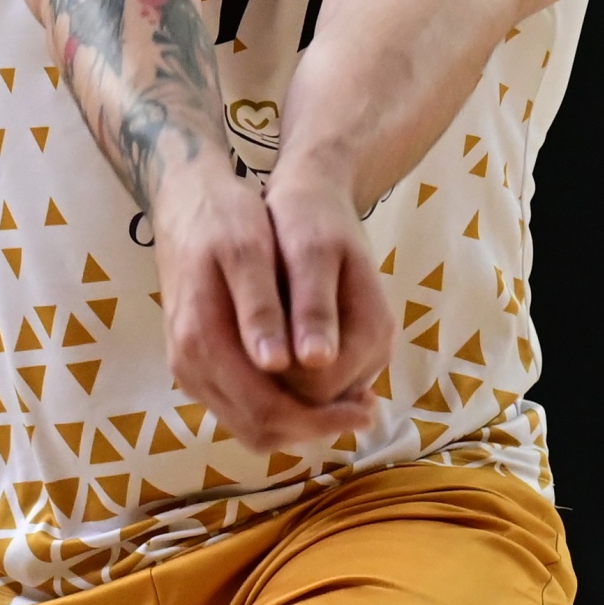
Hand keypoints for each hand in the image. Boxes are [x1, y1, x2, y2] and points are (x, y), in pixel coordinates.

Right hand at [152, 163, 377, 453]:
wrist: (185, 200)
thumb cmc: (223, 217)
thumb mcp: (247, 248)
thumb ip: (260, 308)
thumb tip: (277, 364)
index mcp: (202, 342)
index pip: (266, 411)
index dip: (321, 420)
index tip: (367, 406)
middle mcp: (190, 369)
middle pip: (259, 431)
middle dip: (315, 428)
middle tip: (365, 408)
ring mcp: (190, 371)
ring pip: (250, 427)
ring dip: (300, 422)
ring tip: (348, 398)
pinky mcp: (198, 366)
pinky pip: (241, 408)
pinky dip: (281, 407)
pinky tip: (316, 382)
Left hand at [261, 169, 395, 412]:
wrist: (315, 197)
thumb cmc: (310, 217)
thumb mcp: (310, 252)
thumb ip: (314, 307)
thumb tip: (316, 359)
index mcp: (372, 333)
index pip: (317, 390)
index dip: (274, 379)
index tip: (238, 343)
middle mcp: (373, 358)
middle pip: (313, 406)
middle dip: (270, 386)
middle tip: (230, 344)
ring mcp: (359, 363)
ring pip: (306, 404)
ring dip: (269, 385)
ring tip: (239, 341)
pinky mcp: (340, 361)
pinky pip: (303, 389)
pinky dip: (274, 377)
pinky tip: (249, 344)